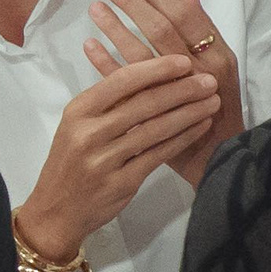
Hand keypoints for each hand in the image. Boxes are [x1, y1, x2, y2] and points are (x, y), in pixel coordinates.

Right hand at [13, 54, 218, 257]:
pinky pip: (160, 154)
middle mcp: (89, 133)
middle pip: (145, 104)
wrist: (56, 209)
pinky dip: (185, 137)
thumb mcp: (79, 125)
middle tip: (210, 80)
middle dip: (183, 89)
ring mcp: (105, 159)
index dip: (157, 69)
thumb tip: (152, 71)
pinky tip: (202, 126)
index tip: (185, 62)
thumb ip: (110, 103)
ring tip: (214, 101)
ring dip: (190, 112)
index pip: (122, 81)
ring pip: (157, 129)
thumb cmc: (72, 161)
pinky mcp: (122, 181)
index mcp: (78, 111)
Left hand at [81, 0, 242, 188]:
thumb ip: (202, 31)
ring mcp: (178, 94)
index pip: (187, 16)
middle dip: (135, 3)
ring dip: (116, 28)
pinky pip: (127, 86)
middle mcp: (202, 71)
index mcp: (218, 56)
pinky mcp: (158, 114)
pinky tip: (89, 45)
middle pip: (164, 29)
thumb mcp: (216, 64)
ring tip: (95, 8)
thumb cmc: (215, 108)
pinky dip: (106, 63)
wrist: (219, 158)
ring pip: (143, 55)